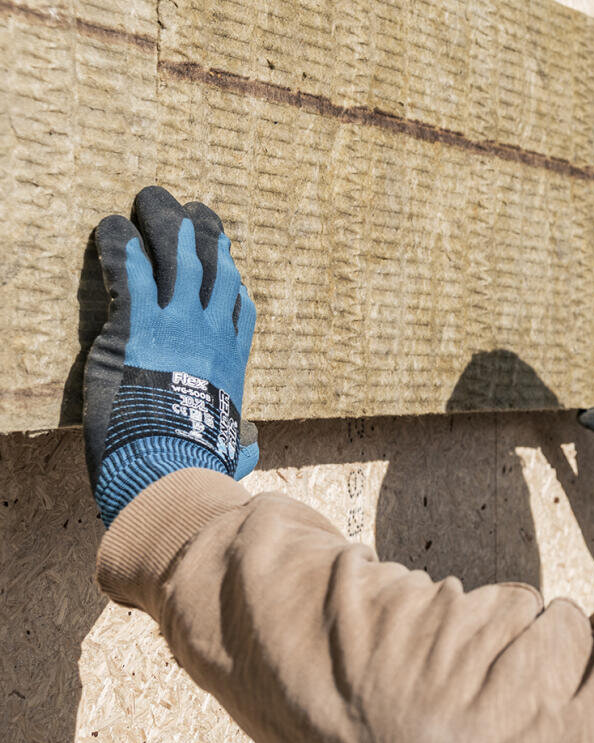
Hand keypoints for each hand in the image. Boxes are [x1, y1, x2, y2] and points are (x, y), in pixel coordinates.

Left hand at [85, 186, 257, 524]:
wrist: (172, 458)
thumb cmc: (201, 459)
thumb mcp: (229, 449)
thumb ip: (241, 442)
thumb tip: (251, 445)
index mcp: (232, 363)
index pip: (239, 311)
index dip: (233, 284)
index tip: (230, 268)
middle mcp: (211, 334)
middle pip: (217, 272)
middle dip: (208, 239)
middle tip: (198, 214)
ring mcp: (178, 324)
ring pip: (181, 260)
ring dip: (168, 228)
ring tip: (158, 203)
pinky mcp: (137, 322)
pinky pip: (130, 271)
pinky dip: (121, 246)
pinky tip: (114, 228)